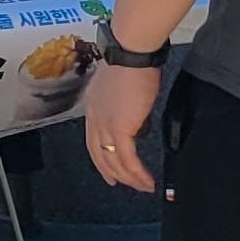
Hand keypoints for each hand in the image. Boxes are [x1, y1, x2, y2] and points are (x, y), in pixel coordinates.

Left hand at [83, 57, 160, 192]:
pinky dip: (137, 173)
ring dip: (130, 178)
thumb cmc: (132, 63)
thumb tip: (138, 121)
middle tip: (123, 184)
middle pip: (100, 154)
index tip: (109, 170)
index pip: (93, 140)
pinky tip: (146, 180)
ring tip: (143, 186)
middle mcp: (95, 119)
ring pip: (114, 161)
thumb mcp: (124, 88)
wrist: (131, 54)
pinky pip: (127, 160)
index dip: (101, 157)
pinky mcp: (120, 129)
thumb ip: (126, 106)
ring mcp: (105, 125)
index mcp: (94, 108)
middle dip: (113, 173)